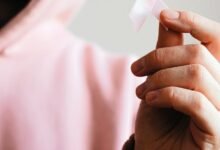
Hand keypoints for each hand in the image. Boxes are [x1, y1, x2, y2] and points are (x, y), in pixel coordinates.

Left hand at [132, 10, 219, 149]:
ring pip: (196, 74)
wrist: (155, 149)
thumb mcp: (159, 79)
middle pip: (198, 54)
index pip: (216, 38)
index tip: (165, 16)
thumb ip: (168, 49)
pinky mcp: (217, 130)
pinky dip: (166, 95)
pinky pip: (195, 100)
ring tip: (141, 91)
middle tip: (136, 69)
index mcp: (212, 73)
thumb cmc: (159, 117)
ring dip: (159, 79)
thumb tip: (165, 17)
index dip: (194, 22)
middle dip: (159, 57)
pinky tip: (150, 100)